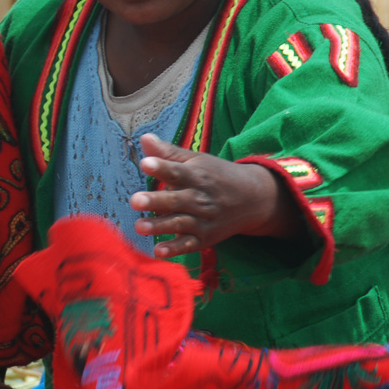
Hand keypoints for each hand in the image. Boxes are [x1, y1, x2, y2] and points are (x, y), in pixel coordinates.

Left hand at [129, 134, 302, 257]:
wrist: (253, 199)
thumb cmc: (216, 175)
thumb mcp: (196, 160)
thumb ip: (168, 153)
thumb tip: (144, 138)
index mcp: (196, 176)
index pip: (176, 171)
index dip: (161, 167)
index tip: (145, 164)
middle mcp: (199, 198)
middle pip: (176, 200)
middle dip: (156, 201)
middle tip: (135, 201)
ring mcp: (203, 220)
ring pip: (180, 223)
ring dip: (160, 226)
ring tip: (139, 227)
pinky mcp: (205, 238)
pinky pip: (189, 245)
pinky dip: (176, 249)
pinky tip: (159, 251)